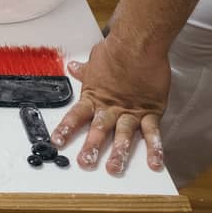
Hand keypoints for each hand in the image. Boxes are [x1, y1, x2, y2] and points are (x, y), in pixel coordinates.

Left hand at [50, 36, 169, 175]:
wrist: (138, 43)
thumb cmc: (116, 50)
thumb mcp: (95, 61)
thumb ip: (85, 71)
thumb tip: (72, 67)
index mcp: (95, 96)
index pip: (77, 115)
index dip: (66, 129)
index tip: (56, 142)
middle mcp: (111, 106)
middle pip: (99, 130)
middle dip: (91, 147)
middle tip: (85, 163)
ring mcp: (131, 110)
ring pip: (124, 135)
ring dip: (119, 153)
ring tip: (114, 168)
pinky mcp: (151, 111)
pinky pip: (152, 133)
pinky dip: (154, 148)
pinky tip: (155, 163)